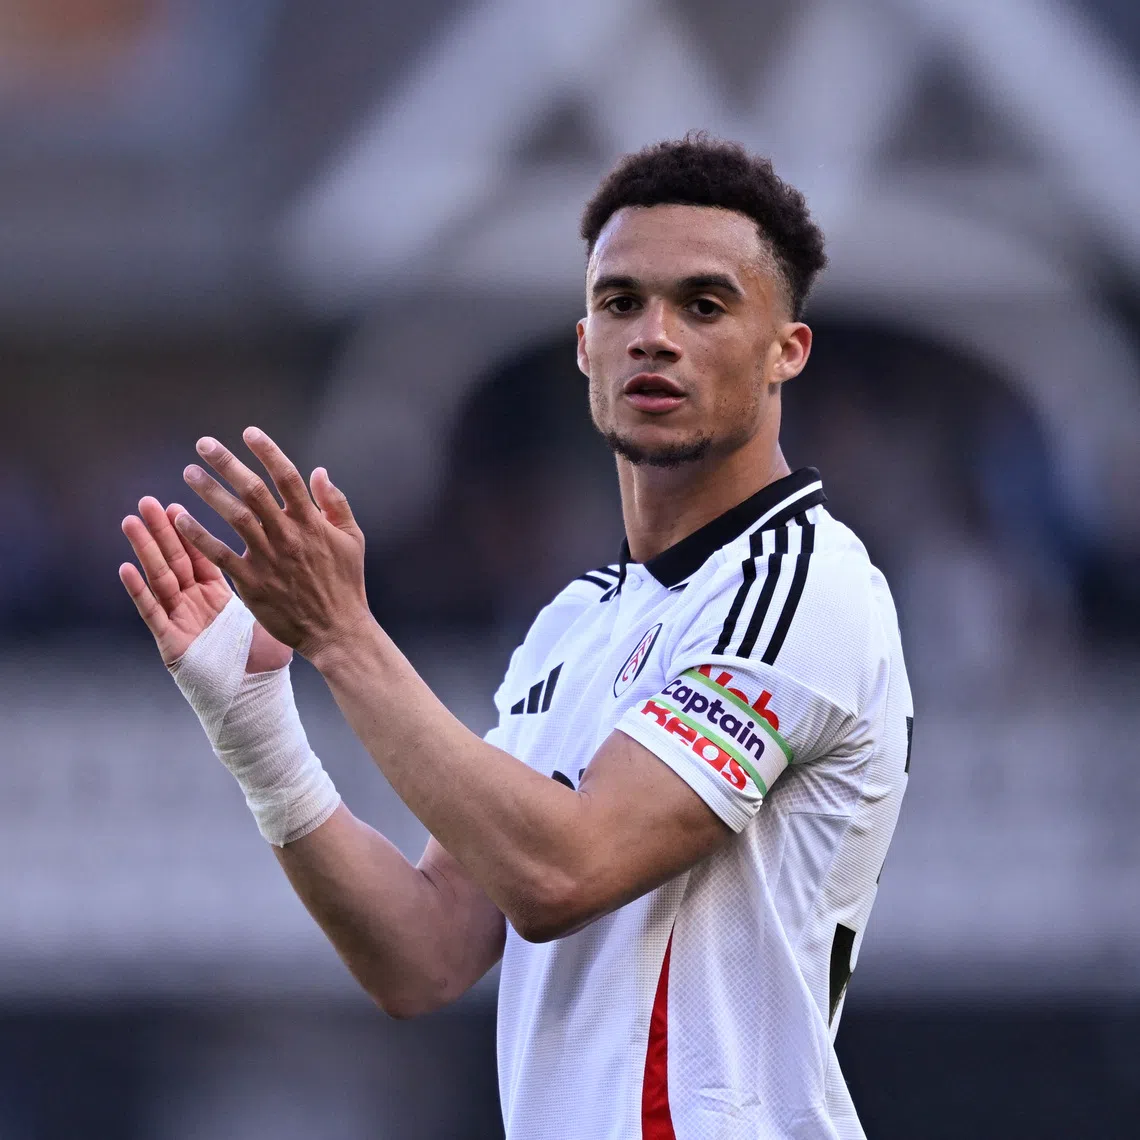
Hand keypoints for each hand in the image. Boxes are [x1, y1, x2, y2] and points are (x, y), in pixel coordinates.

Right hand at [120, 497, 291, 671]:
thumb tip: (296, 555)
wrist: (256, 700)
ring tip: (131, 521)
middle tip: (147, 501)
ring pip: (160, 579)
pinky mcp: (172, 642)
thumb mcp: (273, 613)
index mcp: (220, 596)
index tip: (176, 502)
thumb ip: (277, 582)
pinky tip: (126, 567)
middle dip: (161, 531)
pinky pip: (153, 613)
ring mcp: (182, 622)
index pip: (201, 555)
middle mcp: (196, 605)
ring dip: (144, 550)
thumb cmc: (267, 662)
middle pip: (176, 560)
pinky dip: (138, 591)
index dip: (188, 530)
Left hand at [170, 426, 368, 661]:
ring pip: (233, 517)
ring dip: (209, 491)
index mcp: (312, 522)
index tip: (248, 432)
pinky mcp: (252, 583)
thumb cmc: (346, 584)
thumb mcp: (352, 538)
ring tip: (189, 472)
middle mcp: (288, 535)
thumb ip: (336, 503)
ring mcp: (268, 559)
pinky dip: (199, 536)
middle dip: (227, 463)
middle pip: (253, 490)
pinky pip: (219, 555)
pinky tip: (181, 519)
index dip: (267, 452)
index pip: (287, 477)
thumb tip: (319, 471)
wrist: (336, 630)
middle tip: (204, 444)